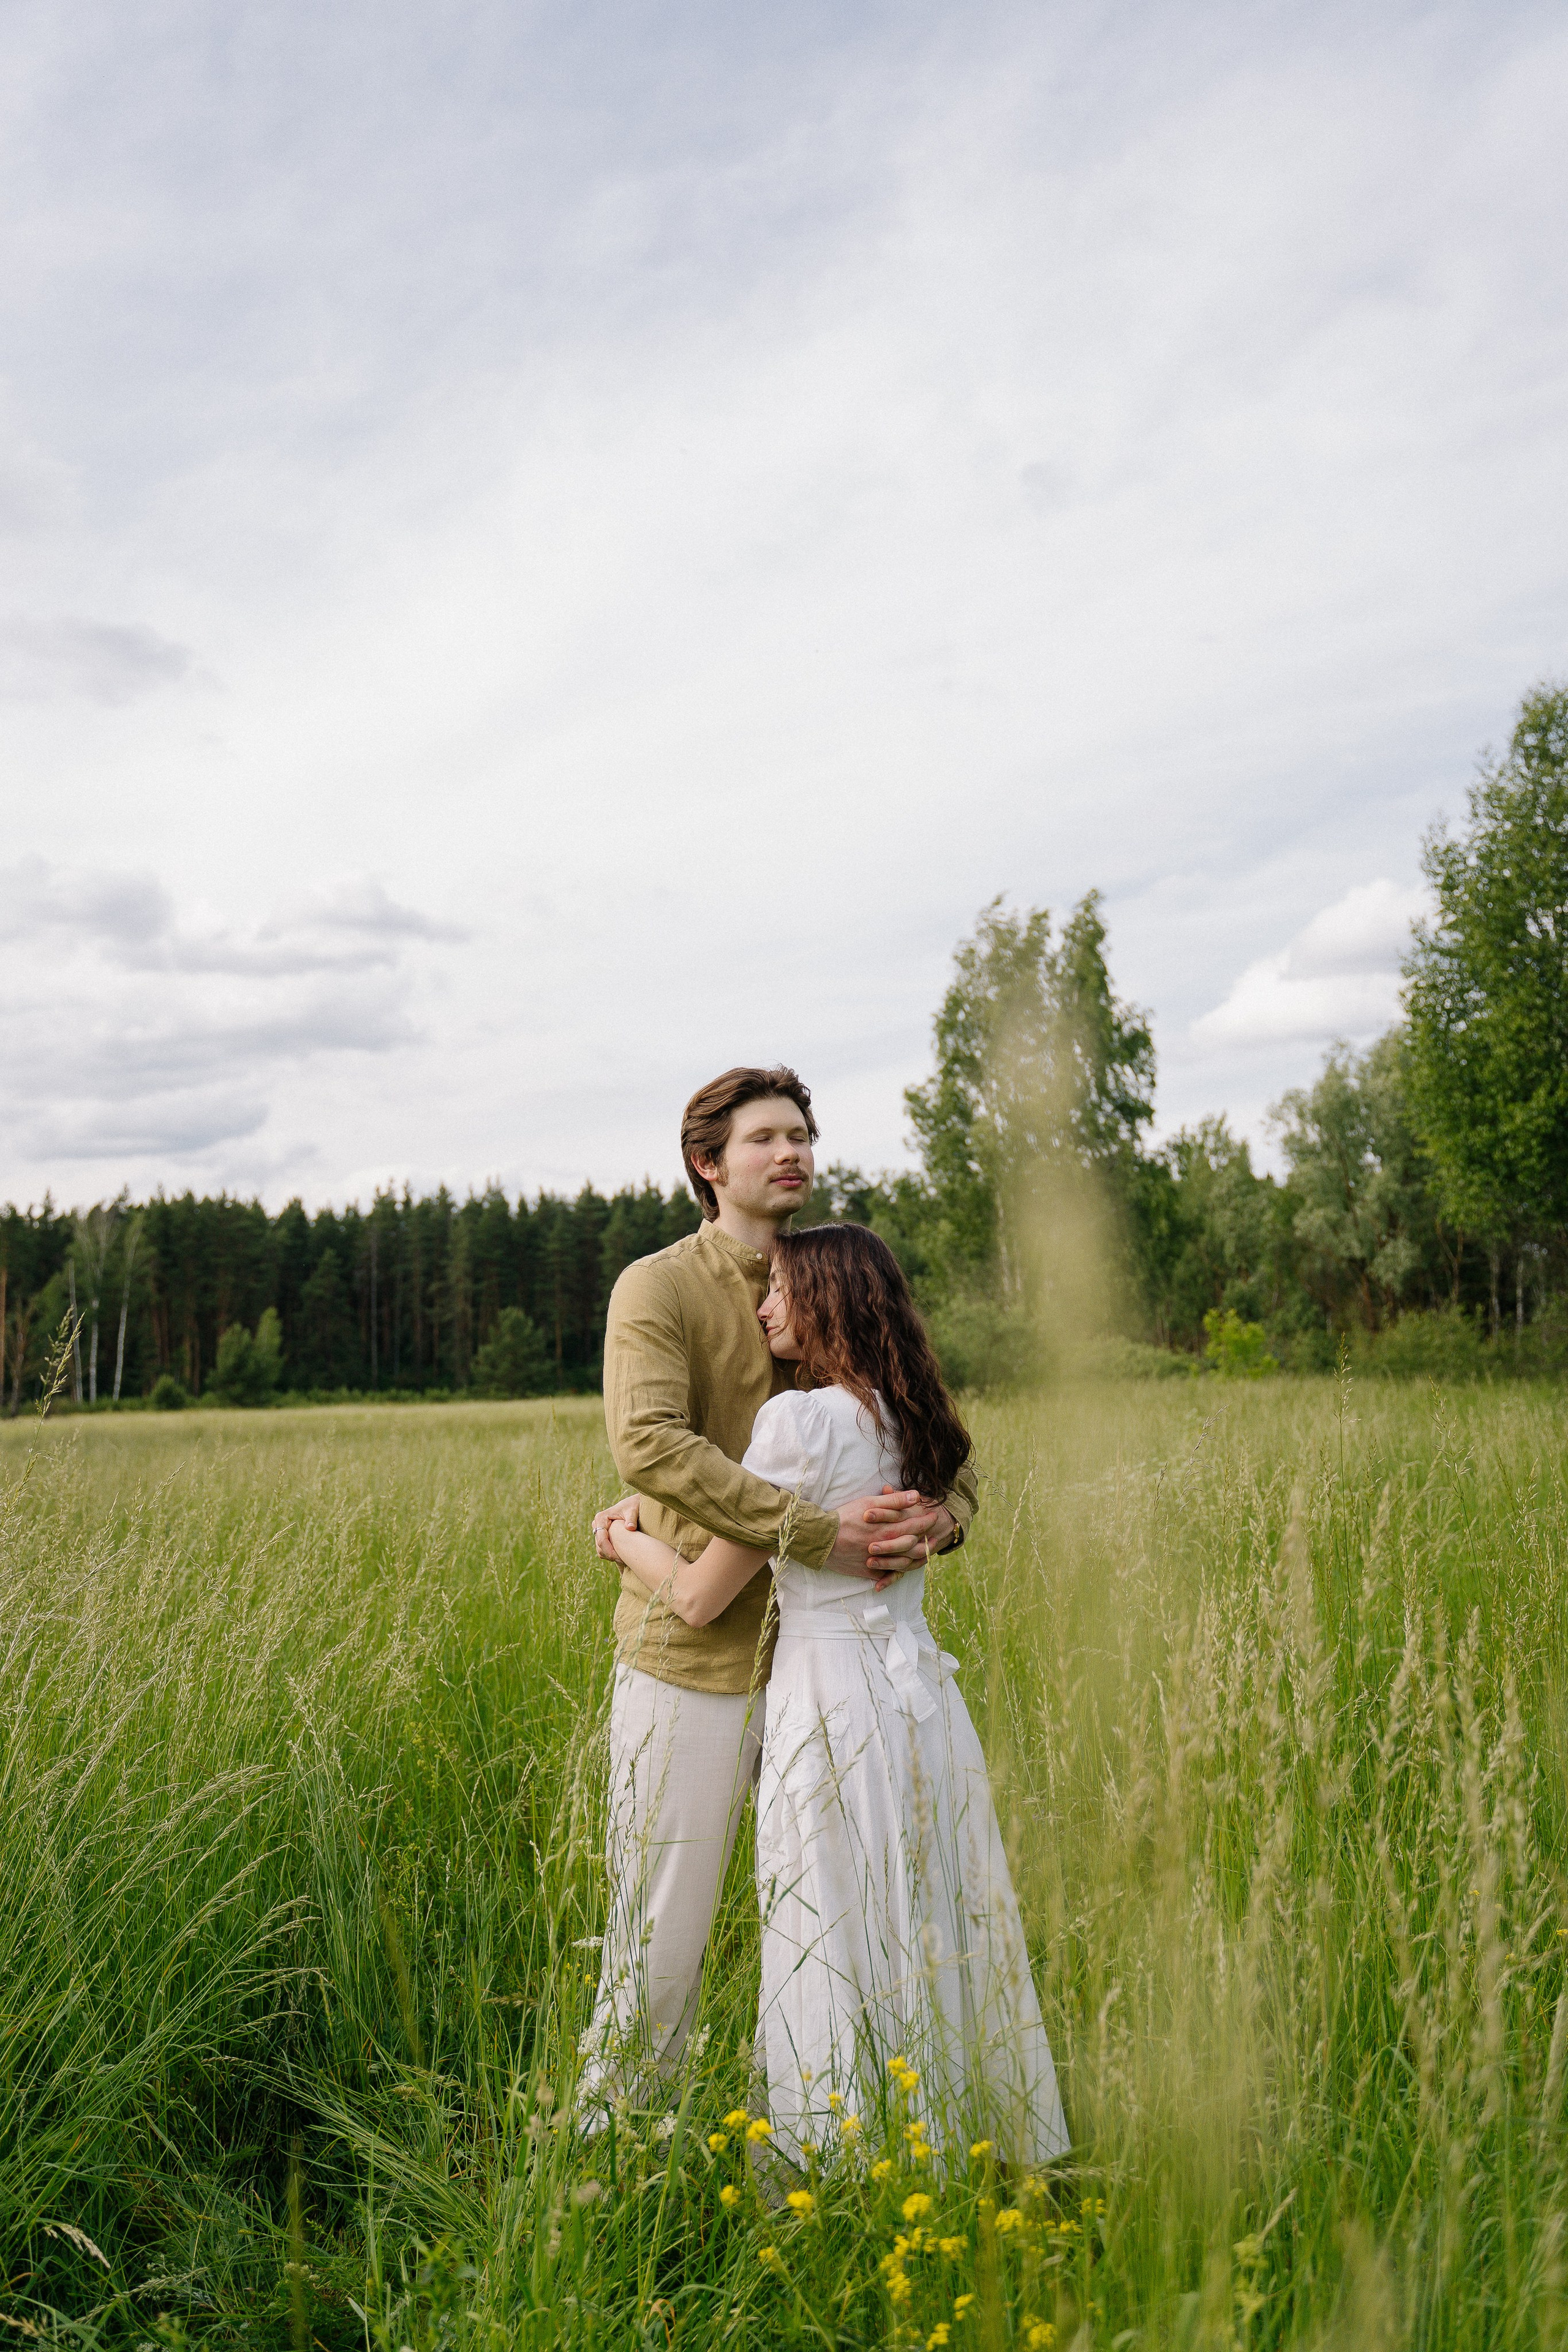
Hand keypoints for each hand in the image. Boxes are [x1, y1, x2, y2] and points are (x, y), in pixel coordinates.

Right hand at [593, 1495, 639, 1560]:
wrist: (633, 1504)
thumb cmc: (633, 1506)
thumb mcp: (633, 1510)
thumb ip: (631, 1518)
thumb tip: (630, 1528)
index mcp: (601, 1518)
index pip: (602, 1539)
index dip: (609, 1551)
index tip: (620, 1558)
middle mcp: (597, 1524)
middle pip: (599, 1546)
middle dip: (610, 1555)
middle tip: (625, 1561)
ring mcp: (598, 1531)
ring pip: (600, 1549)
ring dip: (610, 1556)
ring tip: (625, 1560)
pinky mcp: (602, 1536)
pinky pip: (603, 1549)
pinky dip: (610, 1554)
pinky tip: (622, 1556)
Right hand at [827, 1487, 945, 1580]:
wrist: (822, 1538)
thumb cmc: (845, 1517)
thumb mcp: (869, 1502)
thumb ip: (894, 1501)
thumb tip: (917, 1496)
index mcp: (888, 1530)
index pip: (915, 1527)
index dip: (926, 1522)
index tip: (934, 1516)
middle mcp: (886, 1548)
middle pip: (913, 1546)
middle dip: (927, 1540)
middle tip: (935, 1536)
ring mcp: (878, 1562)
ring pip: (905, 1563)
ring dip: (918, 1558)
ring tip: (925, 1552)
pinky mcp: (869, 1571)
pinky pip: (887, 1575)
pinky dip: (897, 1574)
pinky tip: (903, 1570)